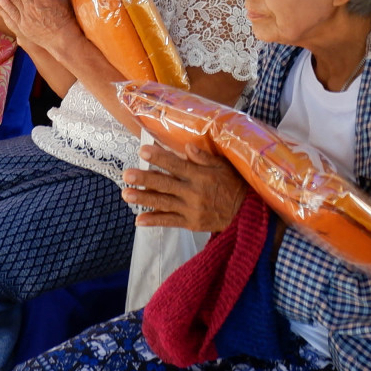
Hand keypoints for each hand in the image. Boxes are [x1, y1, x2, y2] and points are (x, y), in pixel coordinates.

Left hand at [120, 139, 248, 230]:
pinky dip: (154, 221)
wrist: (245, 213)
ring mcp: (190, 209)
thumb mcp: (223, 166)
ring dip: (143, 198)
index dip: (159, 158)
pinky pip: (169, 221)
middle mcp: (193, 192)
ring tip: (126, 194)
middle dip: (145, 179)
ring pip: (163, 203)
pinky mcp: (190, 223)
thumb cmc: (233, 185)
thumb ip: (204, 157)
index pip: (176, 165)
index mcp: (201, 176)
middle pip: (165, 184)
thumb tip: (188, 147)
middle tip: (127, 174)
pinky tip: (139, 220)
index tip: (143, 151)